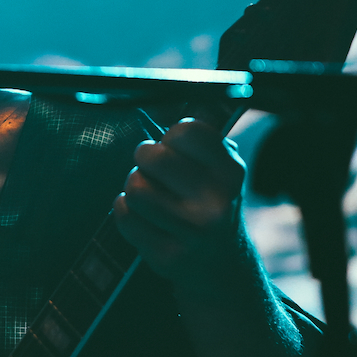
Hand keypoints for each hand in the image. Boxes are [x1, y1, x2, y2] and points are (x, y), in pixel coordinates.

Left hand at [112, 118, 245, 281]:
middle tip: (151, 167)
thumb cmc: (210, 200)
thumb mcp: (220, 168)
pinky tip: (143, 215)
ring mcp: (192, 234)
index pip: (186, 130)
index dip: (171, 136)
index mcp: (231, 173)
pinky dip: (125, 210)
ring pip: (135, 187)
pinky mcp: (167, 257)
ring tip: (148, 192)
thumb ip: (199, 135)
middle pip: (152, 156)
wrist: (220, 263)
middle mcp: (217, 204)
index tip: (174, 147)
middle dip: (144, 157)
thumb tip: (170, 92)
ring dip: (134, 185)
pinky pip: (125, 216)